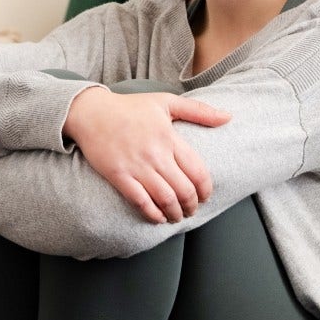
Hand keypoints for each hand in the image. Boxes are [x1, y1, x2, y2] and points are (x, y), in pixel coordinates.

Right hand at [63, 87, 231, 222]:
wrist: (90, 112)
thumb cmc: (130, 107)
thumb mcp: (166, 101)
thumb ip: (199, 111)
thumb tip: (228, 117)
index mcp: (170, 137)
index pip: (198, 171)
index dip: (206, 189)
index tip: (206, 196)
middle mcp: (156, 154)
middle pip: (184, 190)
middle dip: (192, 205)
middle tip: (193, 210)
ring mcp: (136, 166)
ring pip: (165, 199)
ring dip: (176, 213)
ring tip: (178, 216)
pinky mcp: (118, 175)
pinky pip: (140, 201)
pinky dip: (152, 214)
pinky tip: (159, 218)